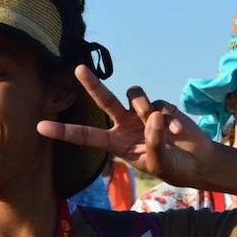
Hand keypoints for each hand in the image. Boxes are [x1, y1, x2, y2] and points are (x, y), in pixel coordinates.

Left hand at [37, 65, 214, 187]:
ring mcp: (142, 114)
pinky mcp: (162, 107)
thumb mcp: (158, 162)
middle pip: (104, 100)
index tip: (40, 126)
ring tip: (160, 127)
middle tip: (79, 69)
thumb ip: (153, 142)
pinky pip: (161, 106)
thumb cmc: (171, 166)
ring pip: (135, 96)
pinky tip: (178, 133)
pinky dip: (170, 120)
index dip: (64, 131)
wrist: (196, 163)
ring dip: (145, 109)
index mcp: (116, 143)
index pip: (85, 136)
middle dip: (92, 84)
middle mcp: (125, 124)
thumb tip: (153, 116)